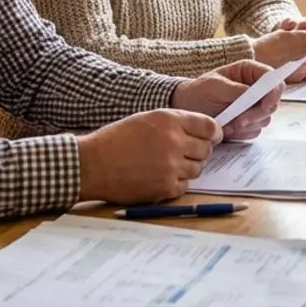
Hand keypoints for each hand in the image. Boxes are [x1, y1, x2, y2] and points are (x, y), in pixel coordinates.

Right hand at [76, 108, 218, 203]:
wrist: (93, 164)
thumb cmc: (116, 140)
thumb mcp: (147, 119)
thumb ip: (175, 123)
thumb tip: (204, 132)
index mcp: (169, 120)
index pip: (209, 126)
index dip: (213, 133)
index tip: (211, 137)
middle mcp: (174, 141)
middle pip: (206, 149)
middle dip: (199, 152)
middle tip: (185, 154)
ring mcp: (171, 166)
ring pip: (197, 169)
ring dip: (187, 168)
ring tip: (166, 165)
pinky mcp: (165, 187)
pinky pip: (184, 186)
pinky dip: (175, 183)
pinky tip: (158, 177)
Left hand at [171, 59, 281, 139]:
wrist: (187, 108)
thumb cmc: (198, 91)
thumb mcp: (214, 86)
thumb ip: (236, 89)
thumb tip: (255, 93)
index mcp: (249, 72)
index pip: (273, 79)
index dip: (273, 92)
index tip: (265, 105)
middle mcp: (255, 88)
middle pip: (272, 102)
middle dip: (257, 114)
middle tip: (239, 121)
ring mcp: (253, 106)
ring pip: (264, 119)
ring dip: (247, 125)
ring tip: (227, 125)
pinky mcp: (249, 122)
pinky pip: (255, 130)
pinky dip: (242, 133)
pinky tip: (227, 129)